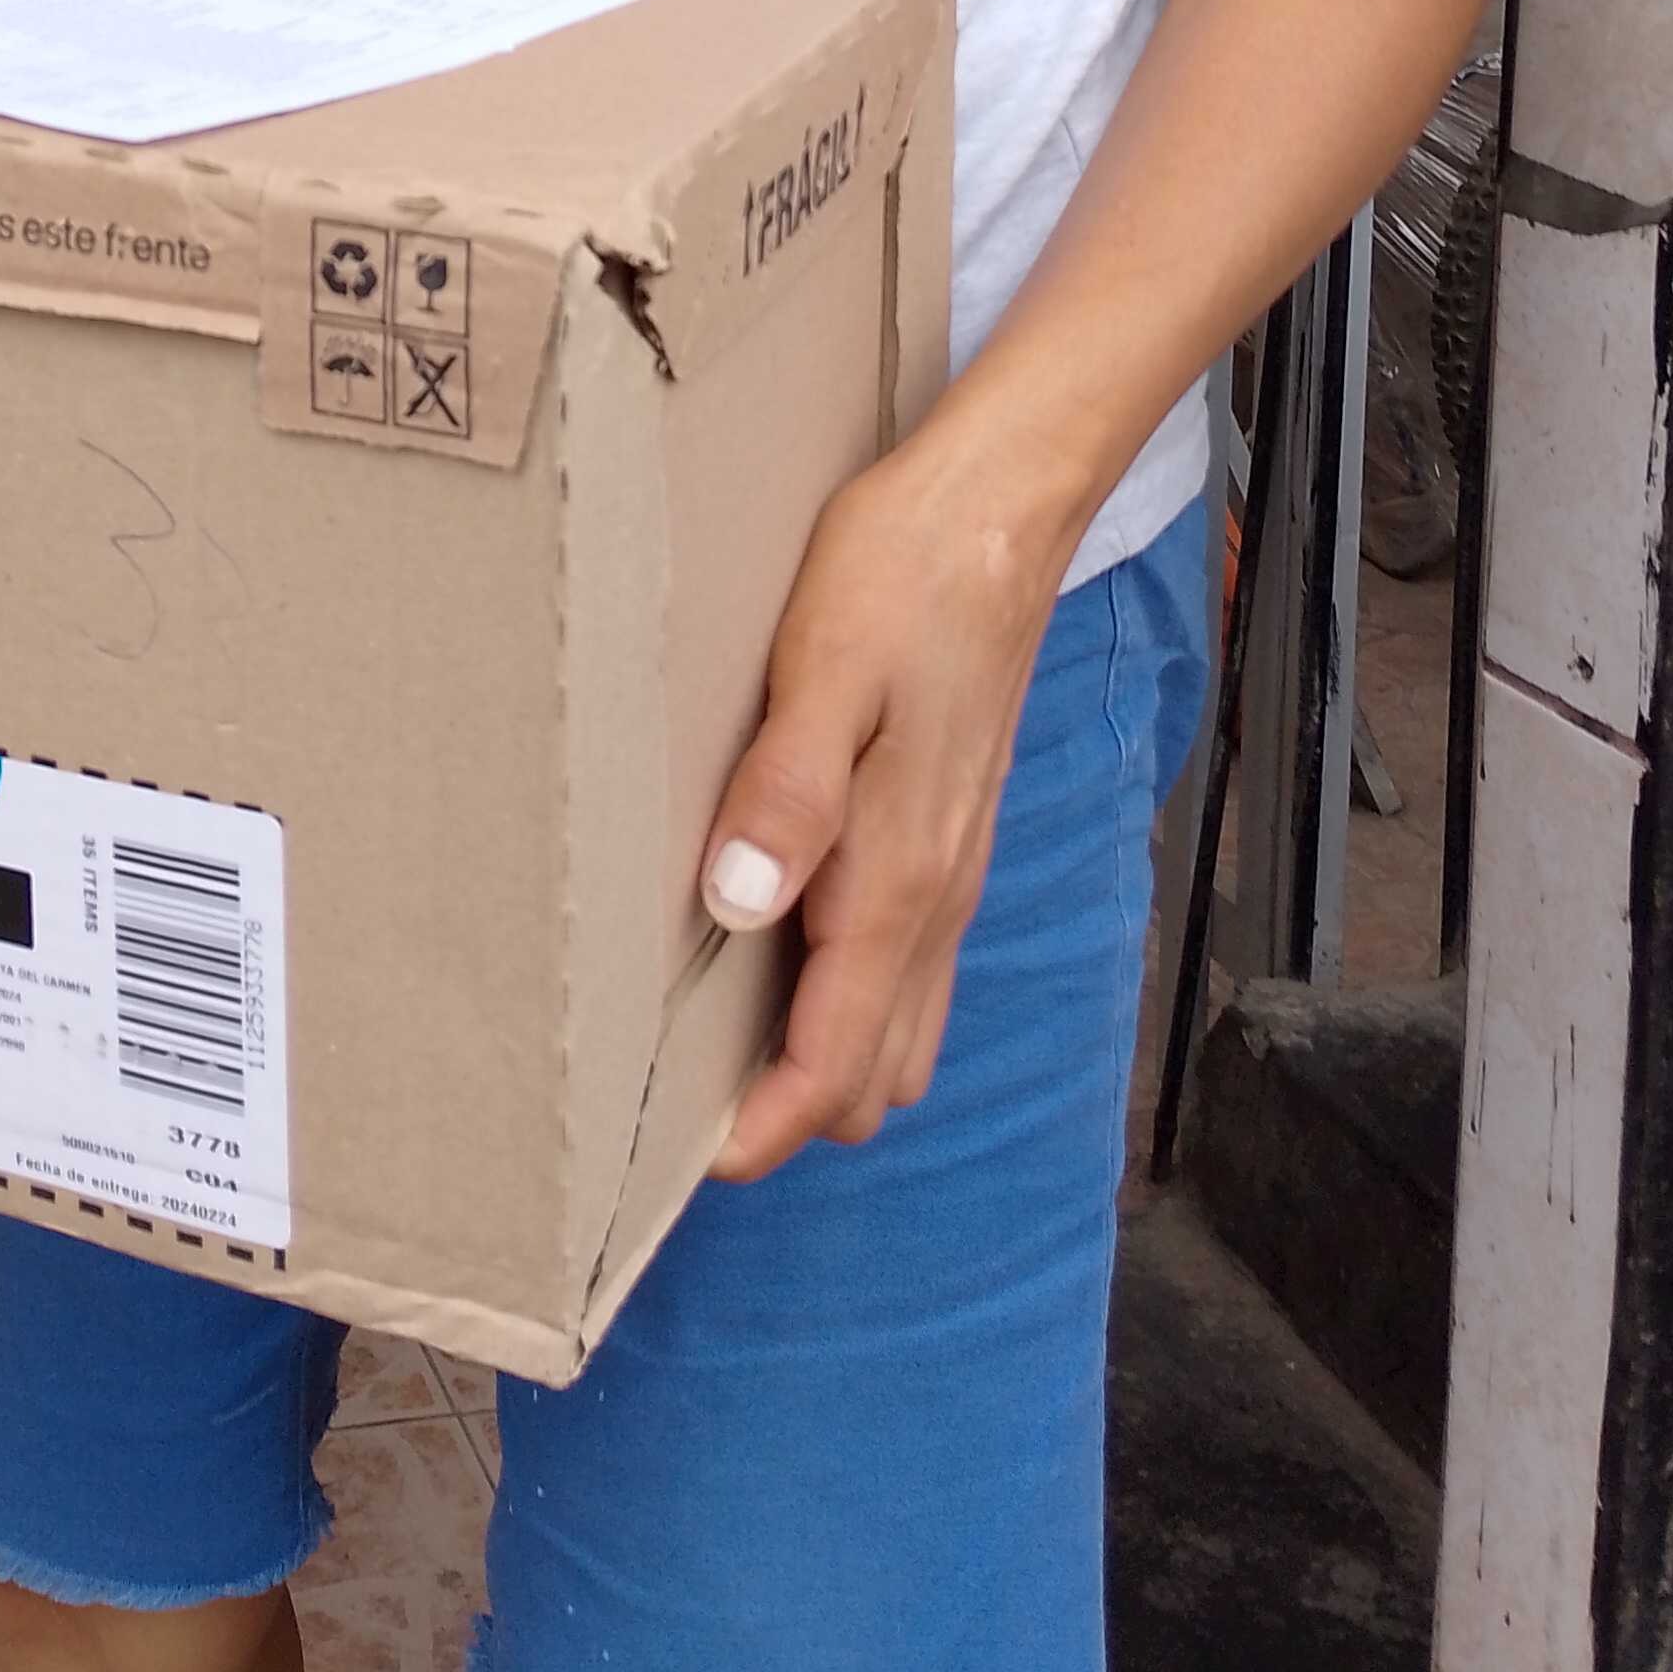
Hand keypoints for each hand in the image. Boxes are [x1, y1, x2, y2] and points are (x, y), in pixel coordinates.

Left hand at [699, 405, 1074, 1180]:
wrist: (998, 510)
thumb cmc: (903, 580)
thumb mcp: (827, 674)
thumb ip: (787, 797)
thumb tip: (737, 907)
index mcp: (901, 880)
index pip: (837, 1066)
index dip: (763, 1131)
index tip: (674, 1161)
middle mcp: (938, 898)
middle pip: (873, 1075)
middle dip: (790, 1112)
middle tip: (675, 1100)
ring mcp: (952, 869)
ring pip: (899, 1026)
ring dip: (823, 1058)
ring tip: (712, 1040)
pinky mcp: (948, 830)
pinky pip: (906, 962)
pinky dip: (848, 996)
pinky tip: (777, 941)